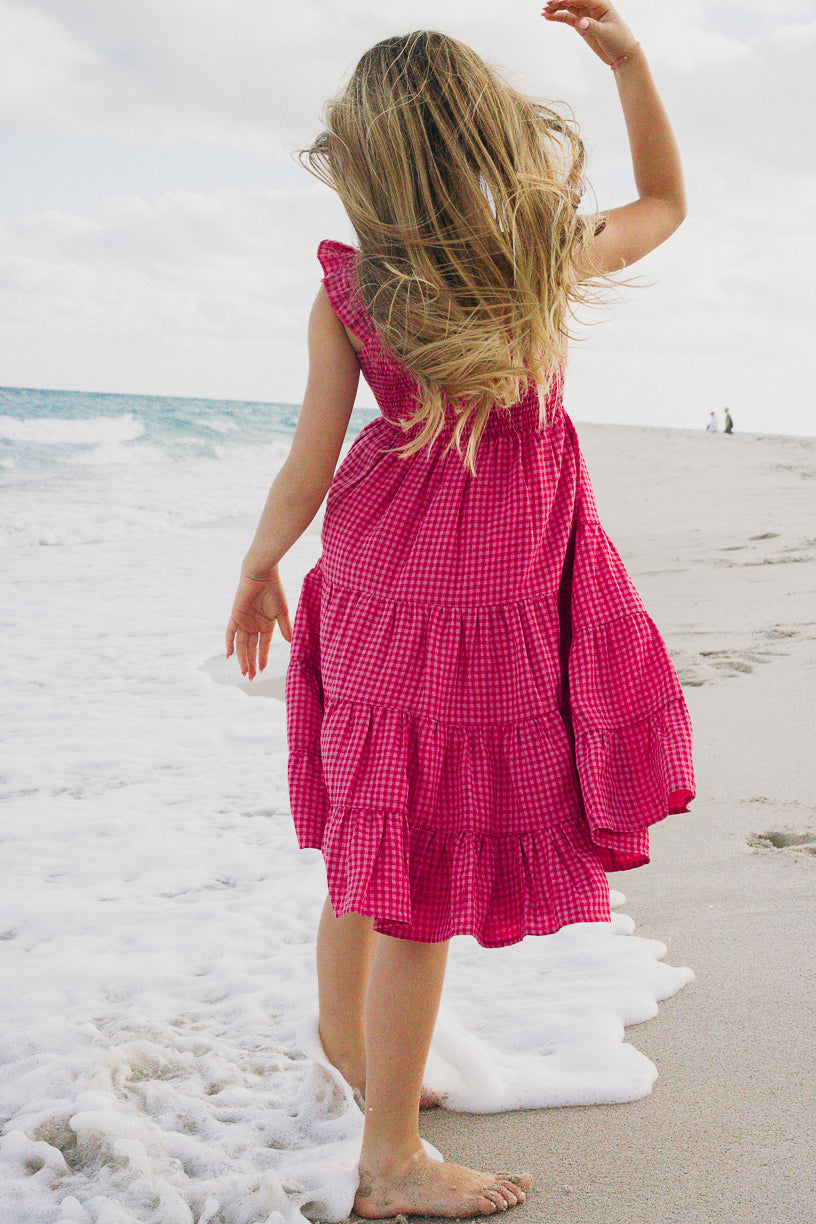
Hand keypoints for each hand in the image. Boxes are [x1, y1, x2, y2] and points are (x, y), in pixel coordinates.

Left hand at [225, 565, 292, 679]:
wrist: (262, 575)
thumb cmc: (274, 591)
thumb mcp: (282, 612)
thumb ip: (285, 628)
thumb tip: (292, 643)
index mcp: (266, 625)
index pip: (263, 646)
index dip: (262, 658)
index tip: (262, 671)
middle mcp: (254, 625)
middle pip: (251, 648)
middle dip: (251, 663)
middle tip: (251, 678)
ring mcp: (244, 621)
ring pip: (242, 644)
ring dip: (243, 658)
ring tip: (245, 672)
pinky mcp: (236, 616)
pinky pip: (230, 632)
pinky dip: (229, 643)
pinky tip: (230, 655)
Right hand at [542, 2, 637, 65]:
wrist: (622, 54)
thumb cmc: (619, 40)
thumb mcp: (606, 33)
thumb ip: (593, 26)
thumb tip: (581, 22)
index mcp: (601, 4)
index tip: (559, 1)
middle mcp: (592, 7)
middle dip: (560, 1)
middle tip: (547, 4)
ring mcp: (585, 15)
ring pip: (568, 7)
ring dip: (556, 8)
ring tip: (544, 11)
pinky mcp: (581, 25)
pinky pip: (567, 18)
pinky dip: (557, 17)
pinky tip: (548, 17)